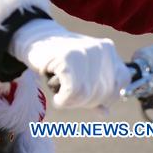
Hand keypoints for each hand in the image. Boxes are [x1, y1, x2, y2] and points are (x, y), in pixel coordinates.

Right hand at [10, 19, 131, 108]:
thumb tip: (105, 114)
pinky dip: (63, 100)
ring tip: (61, 95)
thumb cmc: (59, 58)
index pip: (119, 86)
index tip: (86, 97)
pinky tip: (57, 97)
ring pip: (87, 95)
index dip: (104, 98)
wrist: (33, 39)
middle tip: (69, 97)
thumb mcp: (82, 72)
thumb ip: (97, 91)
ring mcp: (84, 52)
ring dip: (72, 102)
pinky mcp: (67, 58)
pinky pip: (73, 93)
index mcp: (108, 50)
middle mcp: (100, 49)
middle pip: (102, 93)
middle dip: (85, 102)